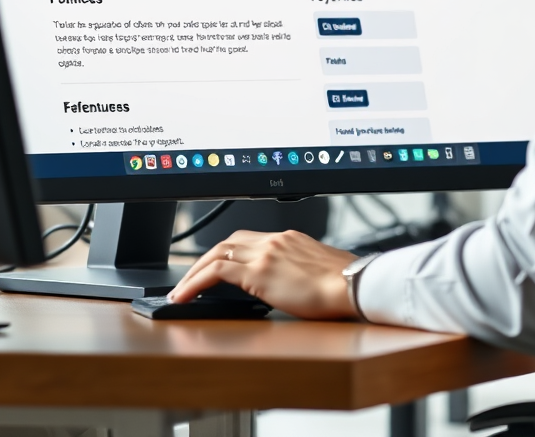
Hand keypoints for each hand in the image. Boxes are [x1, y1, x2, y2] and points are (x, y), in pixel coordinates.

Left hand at [168, 229, 358, 318]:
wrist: (353, 284)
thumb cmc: (344, 283)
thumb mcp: (318, 269)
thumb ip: (300, 269)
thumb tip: (291, 284)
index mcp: (289, 238)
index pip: (247, 239)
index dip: (226, 252)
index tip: (214, 265)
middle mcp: (275, 240)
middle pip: (227, 242)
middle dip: (203, 259)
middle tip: (189, 278)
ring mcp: (266, 254)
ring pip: (216, 254)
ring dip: (194, 271)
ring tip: (181, 289)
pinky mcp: (259, 272)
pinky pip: (216, 273)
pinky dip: (196, 282)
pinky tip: (186, 296)